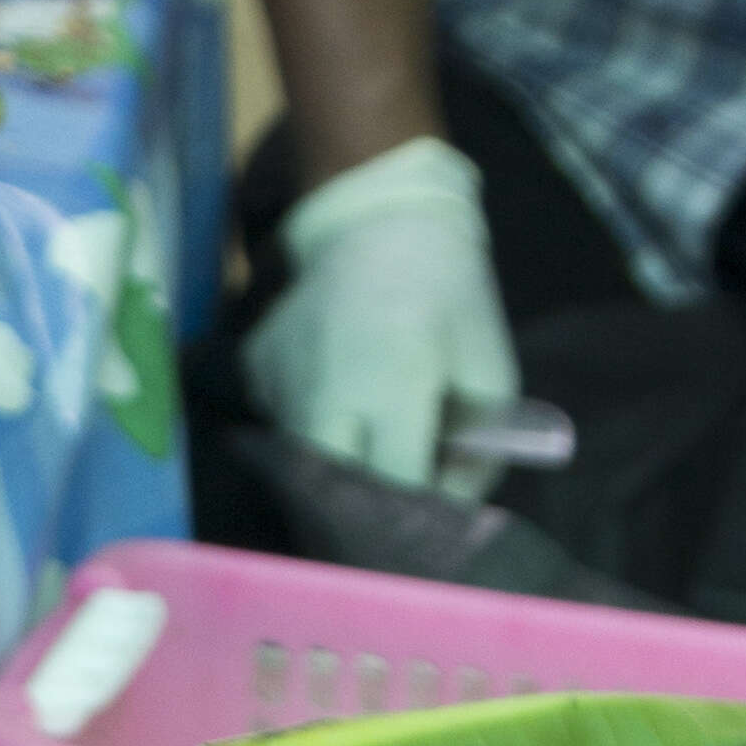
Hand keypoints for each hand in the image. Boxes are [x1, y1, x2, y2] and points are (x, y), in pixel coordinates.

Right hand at [244, 134, 519, 494]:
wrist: (375, 220)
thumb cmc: (449, 296)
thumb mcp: (489, 370)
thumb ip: (477, 451)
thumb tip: (447, 510)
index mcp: (396, 380)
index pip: (395, 484)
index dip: (415, 513)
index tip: (433, 525)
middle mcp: (327, 387)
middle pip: (333, 492)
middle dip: (362, 516)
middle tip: (389, 523)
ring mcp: (281, 378)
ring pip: (301, 467)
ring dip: (337, 476)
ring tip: (366, 461)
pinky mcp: (256, 369)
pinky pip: (282, 427)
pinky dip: (312, 435)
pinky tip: (338, 406)